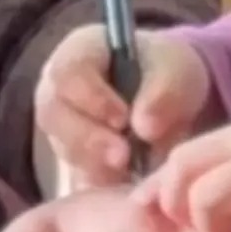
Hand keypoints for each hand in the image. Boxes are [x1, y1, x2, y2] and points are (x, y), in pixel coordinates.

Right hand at [35, 25, 213, 186]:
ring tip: (130, 168)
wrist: (168, 98)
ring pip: (63, 148)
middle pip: (53, 114)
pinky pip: (74, 175)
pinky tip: (126, 179)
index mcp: (80, 52)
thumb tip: (144, 127)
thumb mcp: (176, 70)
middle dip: (89, 139)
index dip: (91, 98)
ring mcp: (61, 125)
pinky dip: (101, 180)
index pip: (68, 72)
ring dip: (95, 163)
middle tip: (123, 157)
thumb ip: (163, 91)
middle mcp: (59, 87)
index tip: (123, 119)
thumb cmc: (166, 72)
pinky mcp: (73, 159)